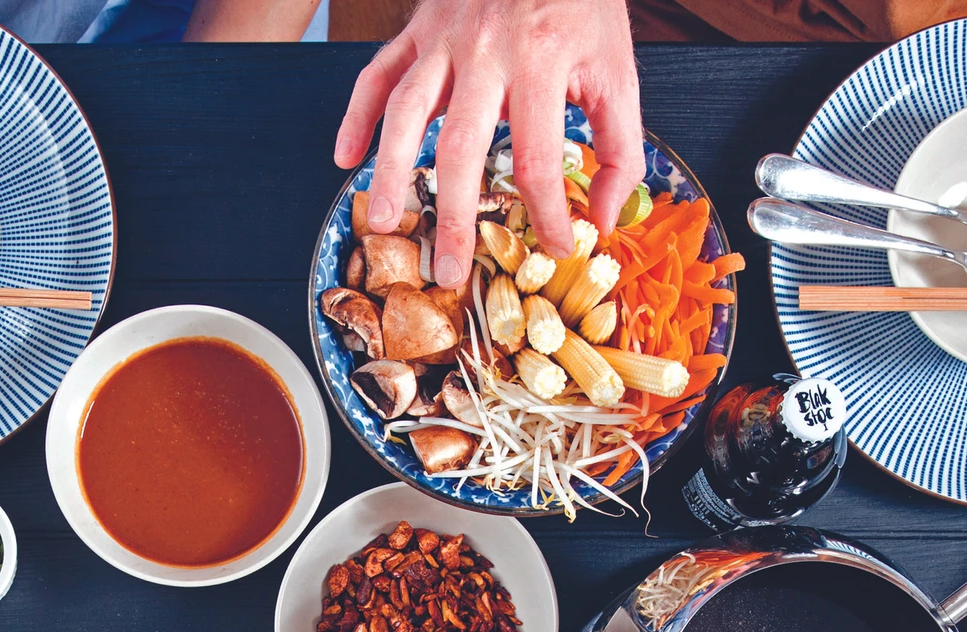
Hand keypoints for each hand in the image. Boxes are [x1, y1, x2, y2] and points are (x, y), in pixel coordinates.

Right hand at [333, 0, 641, 282]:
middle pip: (461, 148)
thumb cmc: (582, 6)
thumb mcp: (619, 73)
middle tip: (448, 270)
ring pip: (406, 111)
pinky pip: (377, 74)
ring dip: (389, 170)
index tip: (553, 245)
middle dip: (454, 217)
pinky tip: (346, 156)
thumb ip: (619, 148)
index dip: (546, 214)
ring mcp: (445, 40)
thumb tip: (600, 216)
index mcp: (542, 63)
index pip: (537, 160)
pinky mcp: (419, 29)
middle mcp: (487, 52)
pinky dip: (356, 115)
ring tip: (383, 221)